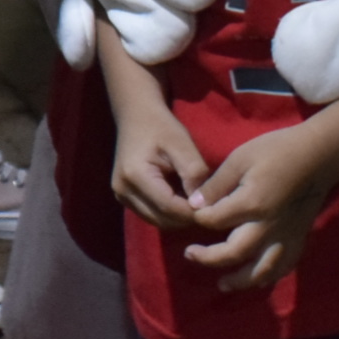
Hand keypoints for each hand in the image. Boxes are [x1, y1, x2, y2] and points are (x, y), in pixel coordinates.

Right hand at [108, 92, 211, 230]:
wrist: (136, 116)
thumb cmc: (161, 127)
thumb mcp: (182, 145)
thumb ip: (194, 174)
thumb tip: (203, 204)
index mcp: (135, 176)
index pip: (170, 208)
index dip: (195, 212)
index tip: (217, 206)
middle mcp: (123, 190)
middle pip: (163, 220)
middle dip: (188, 217)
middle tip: (209, 205)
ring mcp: (121, 196)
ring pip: (158, 222)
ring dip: (179, 217)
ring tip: (196, 201)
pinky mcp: (124, 197)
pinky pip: (151, 215)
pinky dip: (169, 213)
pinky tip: (181, 198)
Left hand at [185, 120, 338, 291]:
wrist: (320, 155)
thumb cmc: (276, 150)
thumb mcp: (239, 159)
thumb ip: (216, 185)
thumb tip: (194, 205)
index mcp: (252, 204)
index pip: (214, 221)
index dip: (197, 219)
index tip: (189, 214)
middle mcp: (270, 227)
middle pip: (236, 253)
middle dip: (210, 258)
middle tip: (190, 255)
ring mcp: (288, 235)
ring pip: (264, 269)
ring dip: (242, 281)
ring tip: (223, 284)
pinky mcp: (301, 237)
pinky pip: (286, 265)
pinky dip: (270, 277)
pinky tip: (258, 281)